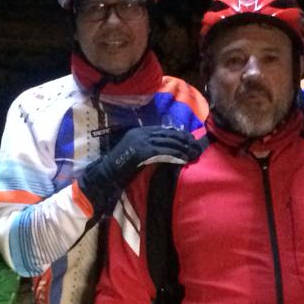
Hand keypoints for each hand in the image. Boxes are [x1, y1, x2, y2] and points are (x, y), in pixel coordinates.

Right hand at [76, 126, 201, 216]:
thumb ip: (148, 146)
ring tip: (193, 154)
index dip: (179, 134)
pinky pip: (163, 152)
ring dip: (182, 149)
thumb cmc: (120, 166)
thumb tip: (166, 147)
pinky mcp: (142, 152)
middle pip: (168, 134)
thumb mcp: (135, 151)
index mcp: (139, 131)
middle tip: (196, 147)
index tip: (190, 140)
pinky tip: (183, 159)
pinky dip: (175, 156)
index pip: (164, 130)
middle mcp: (140, 133)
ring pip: (168, 143)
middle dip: (184, 140)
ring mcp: (141, 141)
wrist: (106, 173)